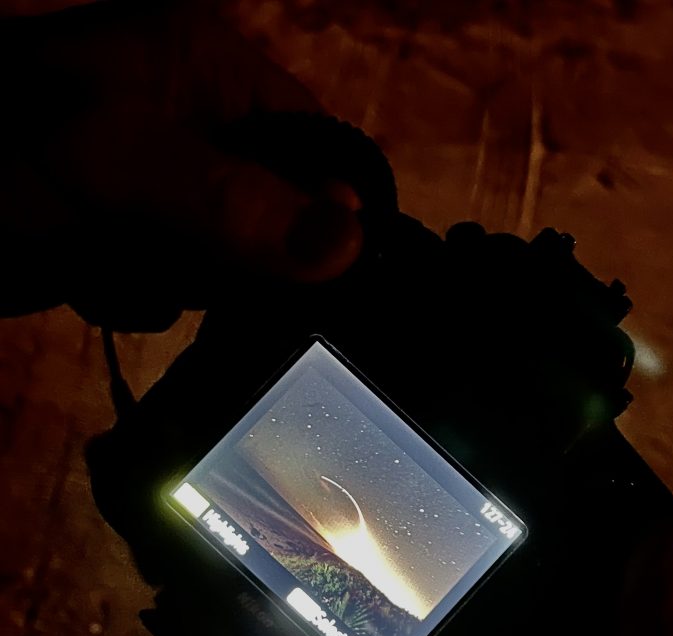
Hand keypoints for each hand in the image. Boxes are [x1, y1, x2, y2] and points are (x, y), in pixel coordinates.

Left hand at [0, 2, 362, 329]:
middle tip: (177, 258)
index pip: (317, 152)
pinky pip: (175, 284)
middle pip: (276, 218)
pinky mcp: (129, 231)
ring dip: (173, 282)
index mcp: (210, 72)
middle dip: (228, 258)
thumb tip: (348, 247)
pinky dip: (137, 296)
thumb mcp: (120, 166)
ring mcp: (162, 183)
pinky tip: (92, 278)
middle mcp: (197, 124)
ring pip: (226, 262)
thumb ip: (234, 203)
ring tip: (114, 261)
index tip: (298, 269)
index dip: (320, 217)